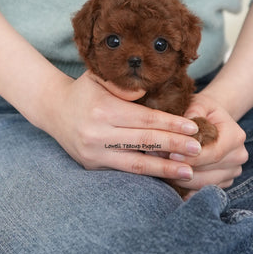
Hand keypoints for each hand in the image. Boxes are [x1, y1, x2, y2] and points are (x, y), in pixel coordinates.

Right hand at [39, 71, 203, 182]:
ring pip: (136, 164)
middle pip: (145, 142)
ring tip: (188, 172)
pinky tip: (165, 176)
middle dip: (174, 146)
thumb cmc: (84, 91)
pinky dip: (147, 174)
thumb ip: (124, 85)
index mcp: (104, 110)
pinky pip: (124, 171)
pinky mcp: (93, 166)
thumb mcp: (100, 77)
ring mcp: (94, 154)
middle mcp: (98, 134)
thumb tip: (148, 93)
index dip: (171, 124)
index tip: (193, 127)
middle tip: (199, 149)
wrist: (53, 110)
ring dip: (164, 169)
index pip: (145, 119)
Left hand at [169, 90, 247, 196]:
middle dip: (182, 168)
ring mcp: (233, 171)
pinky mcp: (224, 182)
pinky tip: (170, 178)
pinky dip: (185, 186)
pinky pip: (202, 190)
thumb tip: (183, 126)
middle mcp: (238, 156)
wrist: (214, 120)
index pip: (214, 153)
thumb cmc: (203, 110)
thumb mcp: (199, 103)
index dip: (192, 156)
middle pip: (208, 172)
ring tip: (161, 168)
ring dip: (181, 179)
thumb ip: (193, 111)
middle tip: (159, 162)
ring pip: (204, 184)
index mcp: (235, 136)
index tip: (171, 154)